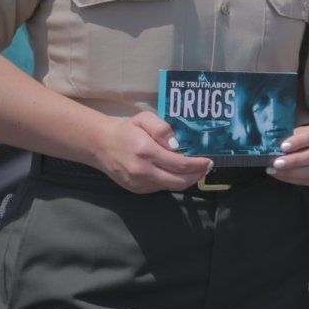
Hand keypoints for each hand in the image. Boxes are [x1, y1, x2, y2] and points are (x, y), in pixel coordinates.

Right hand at [90, 111, 212, 192]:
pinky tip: (177, 172)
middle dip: (197, 176)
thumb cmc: (126, 130)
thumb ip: (162, 128)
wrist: (100, 145)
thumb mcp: (144, 119)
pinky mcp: (136, 189)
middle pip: (179, 181)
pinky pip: (160, 188)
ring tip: (195, 170)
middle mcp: (143, 171)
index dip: (198, 165)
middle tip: (206, 167)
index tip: (209, 161)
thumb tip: (177, 145)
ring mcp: (139, 183)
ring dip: (186, 180)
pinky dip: (172, 181)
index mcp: (146, 151)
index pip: (180, 164)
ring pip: (171, 187)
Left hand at [270, 121, 308, 186]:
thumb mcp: (300, 130)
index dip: (299, 142)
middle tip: (276, 162)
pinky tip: (279, 174)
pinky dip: (291, 178)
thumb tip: (273, 145)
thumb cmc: (303, 136)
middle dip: (294, 160)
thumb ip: (290, 136)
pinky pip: (307, 180)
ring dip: (291, 172)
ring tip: (274, 170)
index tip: (283, 146)